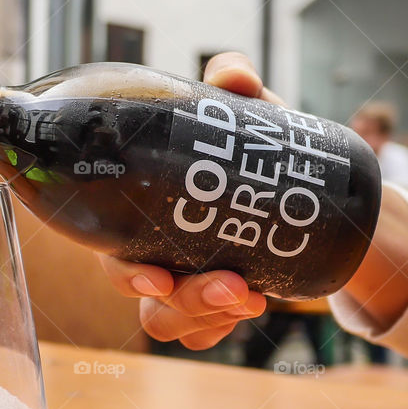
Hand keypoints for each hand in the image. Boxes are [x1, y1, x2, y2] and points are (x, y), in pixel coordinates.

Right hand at [99, 52, 275, 349]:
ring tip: (253, 299)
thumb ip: (235, 84)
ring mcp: (178, 279)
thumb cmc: (249, 148)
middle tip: (232, 287)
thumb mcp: (246, 115)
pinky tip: (254, 308)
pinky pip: (197, 334)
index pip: (112, 246)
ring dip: (205, 316)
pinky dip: (218, 329)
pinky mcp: (208, 302)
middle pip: (141, 292)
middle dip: (184, 300)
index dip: (126, 271)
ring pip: (165, 320)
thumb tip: (233, 74)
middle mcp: (150, 248)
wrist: (295, 188)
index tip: (157, 276)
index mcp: (141, 206)